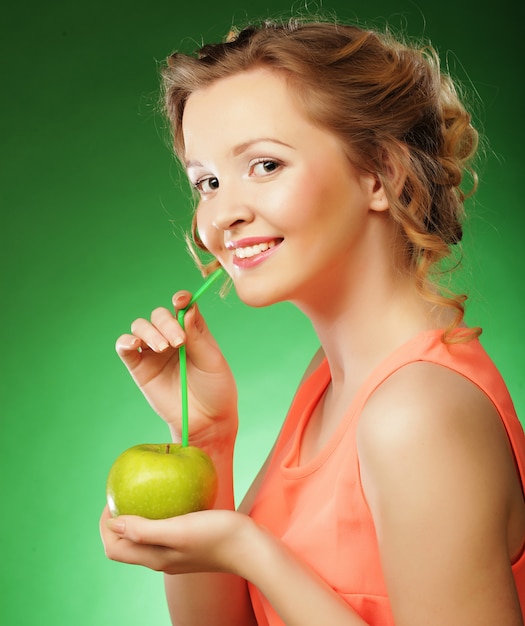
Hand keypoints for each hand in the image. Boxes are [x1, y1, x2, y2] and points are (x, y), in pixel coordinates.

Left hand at [100, 505, 252, 575]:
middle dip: (116, 521)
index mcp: (154, 558)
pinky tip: (169, 499)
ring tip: (140, 493)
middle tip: (122, 493)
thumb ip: (145, 530)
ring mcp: (175, 554)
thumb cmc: (216, 535)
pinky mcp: (188, 545)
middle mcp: (161, 559)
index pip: (114, 548)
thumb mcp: (178, 529)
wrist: (250, 547)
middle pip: (125, 545)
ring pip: (143, 538)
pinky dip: (156, 516)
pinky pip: (162, 532)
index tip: (111, 499)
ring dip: (135, 519)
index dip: (105, 526)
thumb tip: (113, 524)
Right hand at [115, 291, 237, 443]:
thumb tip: (187, 308)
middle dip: (166, 323)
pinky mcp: (139, 368)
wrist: (206, 422)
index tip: (180, 301)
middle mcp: (172, 337)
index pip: (183, 306)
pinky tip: (134, 344)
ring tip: (162, 348)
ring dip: (149, 331)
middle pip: (159, 315)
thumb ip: (197, 336)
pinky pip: (124, 348)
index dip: (180, 299)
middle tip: (178, 342)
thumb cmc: (216, 389)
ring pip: (141, 326)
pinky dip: (125, 341)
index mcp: (192, 331)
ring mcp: (154, 352)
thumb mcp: (212, 361)